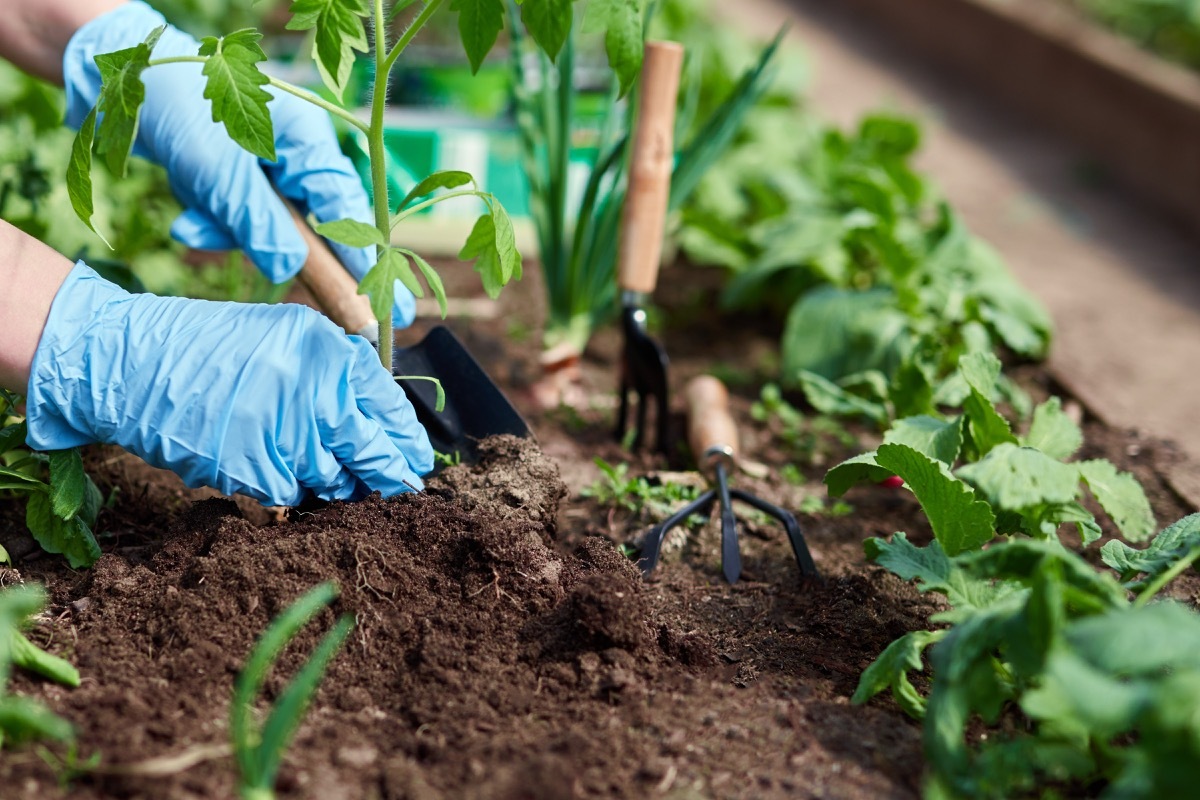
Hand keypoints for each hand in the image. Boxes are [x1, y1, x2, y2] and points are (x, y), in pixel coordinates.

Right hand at [25, 263, 433, 505]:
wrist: (137, 363)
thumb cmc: (216, 347)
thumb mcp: (290, 336)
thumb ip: (339, 372)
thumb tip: (383, 421)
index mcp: (329, 353)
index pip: (390, 406)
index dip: (408, 440)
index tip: (418, 459)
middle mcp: (313, 393)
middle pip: (373, 453)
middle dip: (392, 476)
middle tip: (403, 489)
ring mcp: (281, 434)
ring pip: (333, 479)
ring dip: (336, 482)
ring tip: (326, 471)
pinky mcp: (250, 469)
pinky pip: (290, 493)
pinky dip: (289, 487)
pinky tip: (274, 466)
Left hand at [61, 0, 415, 326]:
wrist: (121, 80)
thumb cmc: (180, 107)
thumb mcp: (217, 170)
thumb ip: (256, 221)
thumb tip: (290, 270)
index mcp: (310, 144)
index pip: (350, 212)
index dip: (368, 263)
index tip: (386, 312)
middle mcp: (297, 159)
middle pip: (314, 229)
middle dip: (289, 256)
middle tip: (340, 323)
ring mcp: (268, 174)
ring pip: (269, 230)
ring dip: (232, 235)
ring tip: (196, 225)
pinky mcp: (239, 185)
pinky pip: (239, 222)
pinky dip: (213, 226)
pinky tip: (188, 223)